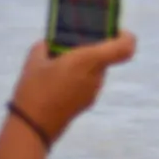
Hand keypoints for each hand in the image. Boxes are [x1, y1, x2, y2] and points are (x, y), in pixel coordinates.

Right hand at [9, 34, 137, 143]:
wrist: (33, 127)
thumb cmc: (34, 89)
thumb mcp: (34, 59)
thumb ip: (47, 45)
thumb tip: (51, 43)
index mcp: (89, 60)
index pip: (125, 47)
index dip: (126, 36)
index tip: (115, 30)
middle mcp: (96, 76)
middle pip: (106, 56)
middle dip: (92, 48)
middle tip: (72, 43)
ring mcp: (93, 91)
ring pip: (96, 69)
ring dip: (83, 64)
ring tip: (58, 63)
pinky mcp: (87, 103)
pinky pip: (88, 82)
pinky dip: (78, 77)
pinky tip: (57, 80)